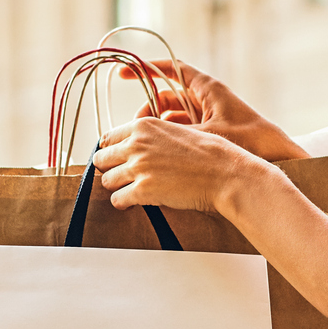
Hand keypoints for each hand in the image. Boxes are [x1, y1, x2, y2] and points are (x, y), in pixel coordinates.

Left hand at [92, 117, 266, 215]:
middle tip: (123, 176)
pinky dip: (123, 203)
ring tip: (131, 191)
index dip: (112, 152)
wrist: (225, 173)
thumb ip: (152, 135)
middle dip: (110, 169)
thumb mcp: (177, 130)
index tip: (118, 160)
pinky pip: (117, 199)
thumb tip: (135, 145)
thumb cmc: (209, 153)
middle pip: (102, 159)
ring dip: (117, 187)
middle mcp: (137, 144)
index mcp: (144, 126)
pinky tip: (133, 202)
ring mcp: (139, 167)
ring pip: (107, 180)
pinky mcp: (143, 190)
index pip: (107, 139)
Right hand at [127, 61, 306, 162]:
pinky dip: (173, 137)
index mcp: (207, 88)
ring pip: (176, 116)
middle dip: (149, 110)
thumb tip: (142, 133)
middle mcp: (208, 98)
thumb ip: (174, 131)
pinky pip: (186, 130)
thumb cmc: (248, 141)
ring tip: (146, 144)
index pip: (172, 70)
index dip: (147, 69)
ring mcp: (211, 116)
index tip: (126, 73)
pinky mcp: (214, 133)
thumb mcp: (205, 134)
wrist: (278, 158)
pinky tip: (162, 152)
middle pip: (169, 97)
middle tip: (136, 128)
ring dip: (160, 126)